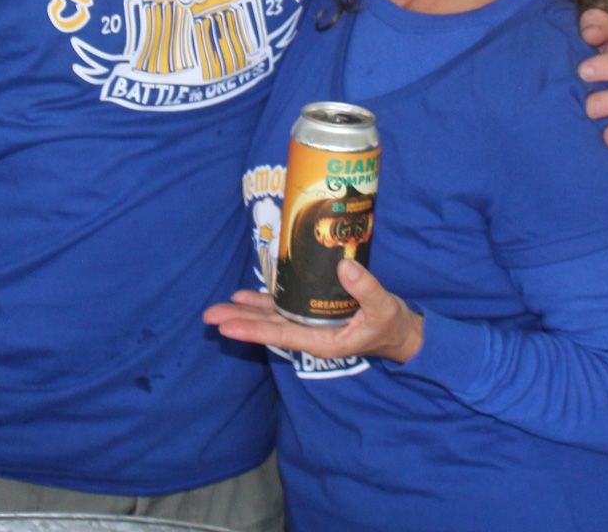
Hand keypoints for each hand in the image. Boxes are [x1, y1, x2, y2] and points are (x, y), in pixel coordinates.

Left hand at [203, 259, 423, 363]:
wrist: (398, 331)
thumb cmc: (390, 324)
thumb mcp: (384, 307)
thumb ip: (365, 288)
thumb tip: (344, 266)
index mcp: (322, 341)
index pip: (281, 335)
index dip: (253, 330)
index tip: (227, 327)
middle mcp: (310, 335)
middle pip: (269, 328)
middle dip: (239, 322)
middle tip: (209, 316)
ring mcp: (309, 324)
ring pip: (271, 319)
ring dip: (245, 313)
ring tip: (219, 308)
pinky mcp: (311, 313)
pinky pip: (282, 309)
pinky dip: (262, 303)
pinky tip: (243, 297)